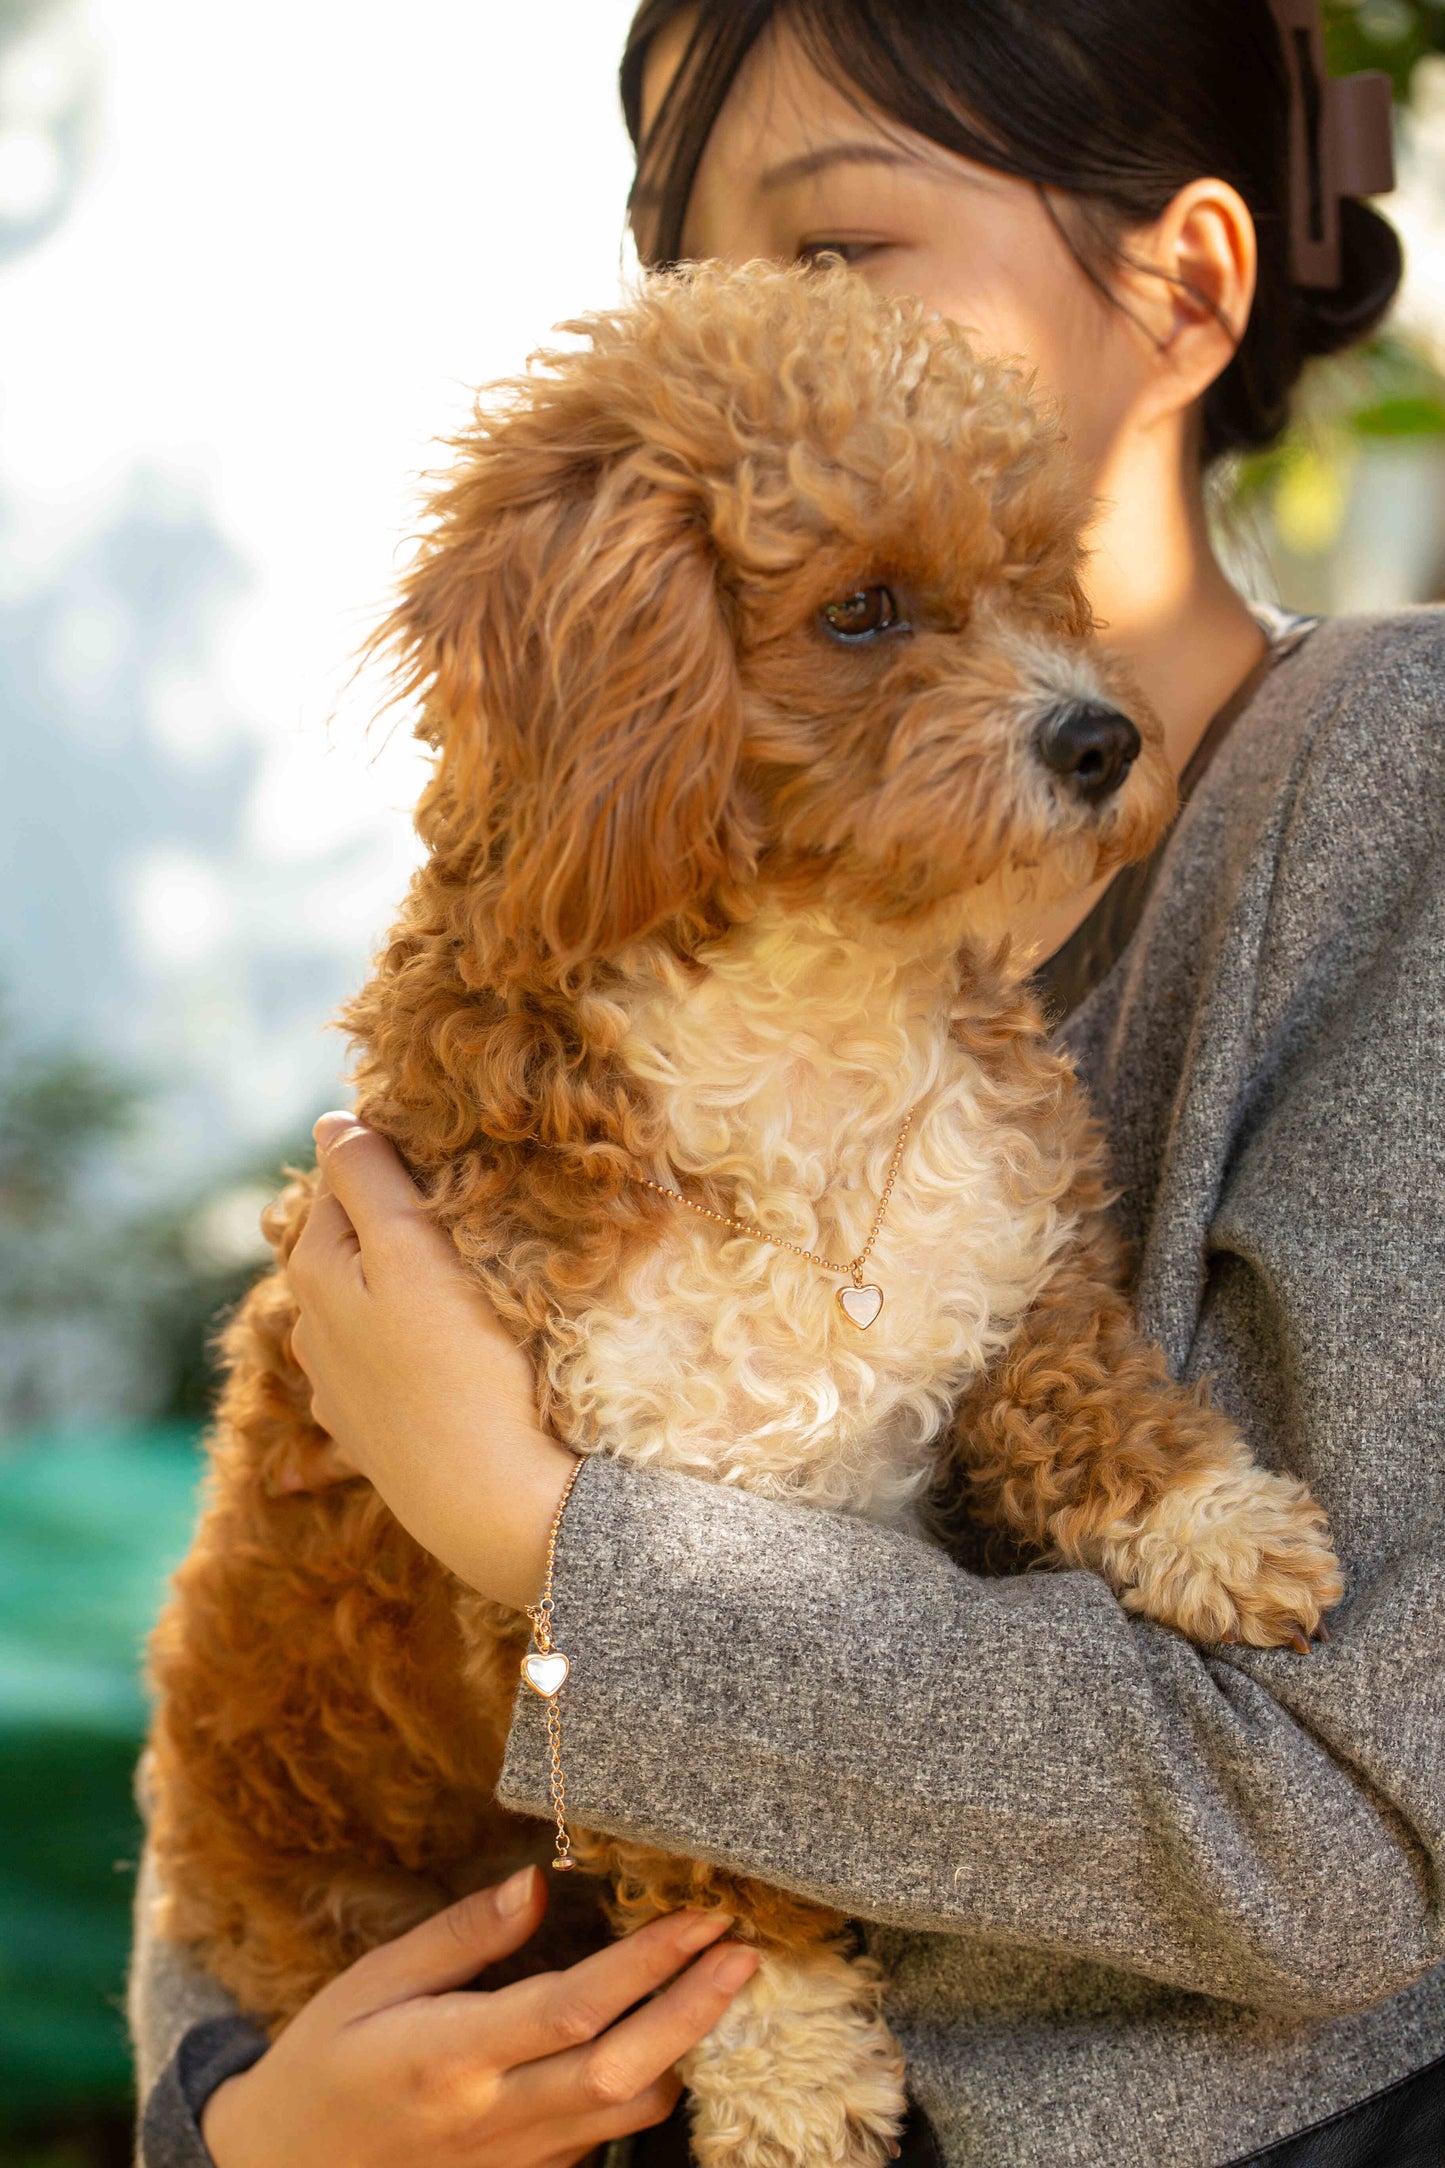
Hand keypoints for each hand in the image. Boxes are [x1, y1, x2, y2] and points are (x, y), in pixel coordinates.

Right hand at [202, 1866, 757, 2167]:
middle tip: (747, 1953)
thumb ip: (460, 1935)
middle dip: (694, 2010)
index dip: (646, 1963)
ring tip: (717, 1988)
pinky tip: (660, 2040)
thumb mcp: (372, 1980)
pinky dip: (642, 2088)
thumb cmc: (323, 2061)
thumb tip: (537, 1883)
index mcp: (451, 2056)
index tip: (700, 1917)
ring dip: (681, 2052)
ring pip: (624, 2115)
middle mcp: (492, 2116)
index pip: (573, 2007)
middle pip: (622, 2069)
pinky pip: (600, 2138)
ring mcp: (511, 2158)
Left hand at [288, 1111, 577, 1609]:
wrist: (494, 1506)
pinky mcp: (376, 1440)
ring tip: (451, 1276)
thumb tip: (330, 1122)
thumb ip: (367, 1181)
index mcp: (318, 1275)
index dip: (386, 1159)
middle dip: (385, 1222)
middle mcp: (315, 1332)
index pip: (341, 1182)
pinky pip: (379, 1379)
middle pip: (346, 1248)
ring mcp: (343, 1393)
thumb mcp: (411, 1254)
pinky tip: (427, 1361)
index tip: (441, 1151)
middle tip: (454, 1204)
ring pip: (360, 1312)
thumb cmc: (465, 1368)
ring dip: (391, 1287)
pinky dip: (395, 1356)